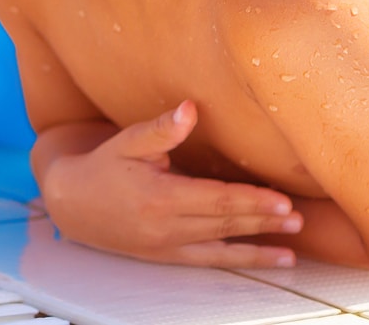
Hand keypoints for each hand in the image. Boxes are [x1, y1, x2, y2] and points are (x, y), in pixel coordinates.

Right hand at [40, 101, 302, 267]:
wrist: (70, 204)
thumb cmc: (101, 167)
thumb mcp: (126, 143)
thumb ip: (160, 129)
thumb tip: (189, 109)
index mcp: (159, 196)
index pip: (215, 199)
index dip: (250, 200)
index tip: (281, 200)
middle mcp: (166, 225)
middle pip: (225, 222)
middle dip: (263, 220)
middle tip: (298, 217)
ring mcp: (168, 244)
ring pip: (223, 244)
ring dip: (260, 243)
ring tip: (292, 244)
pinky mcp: (168, 255)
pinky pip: (212, 260)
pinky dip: (244, 260)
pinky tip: (273, 259)